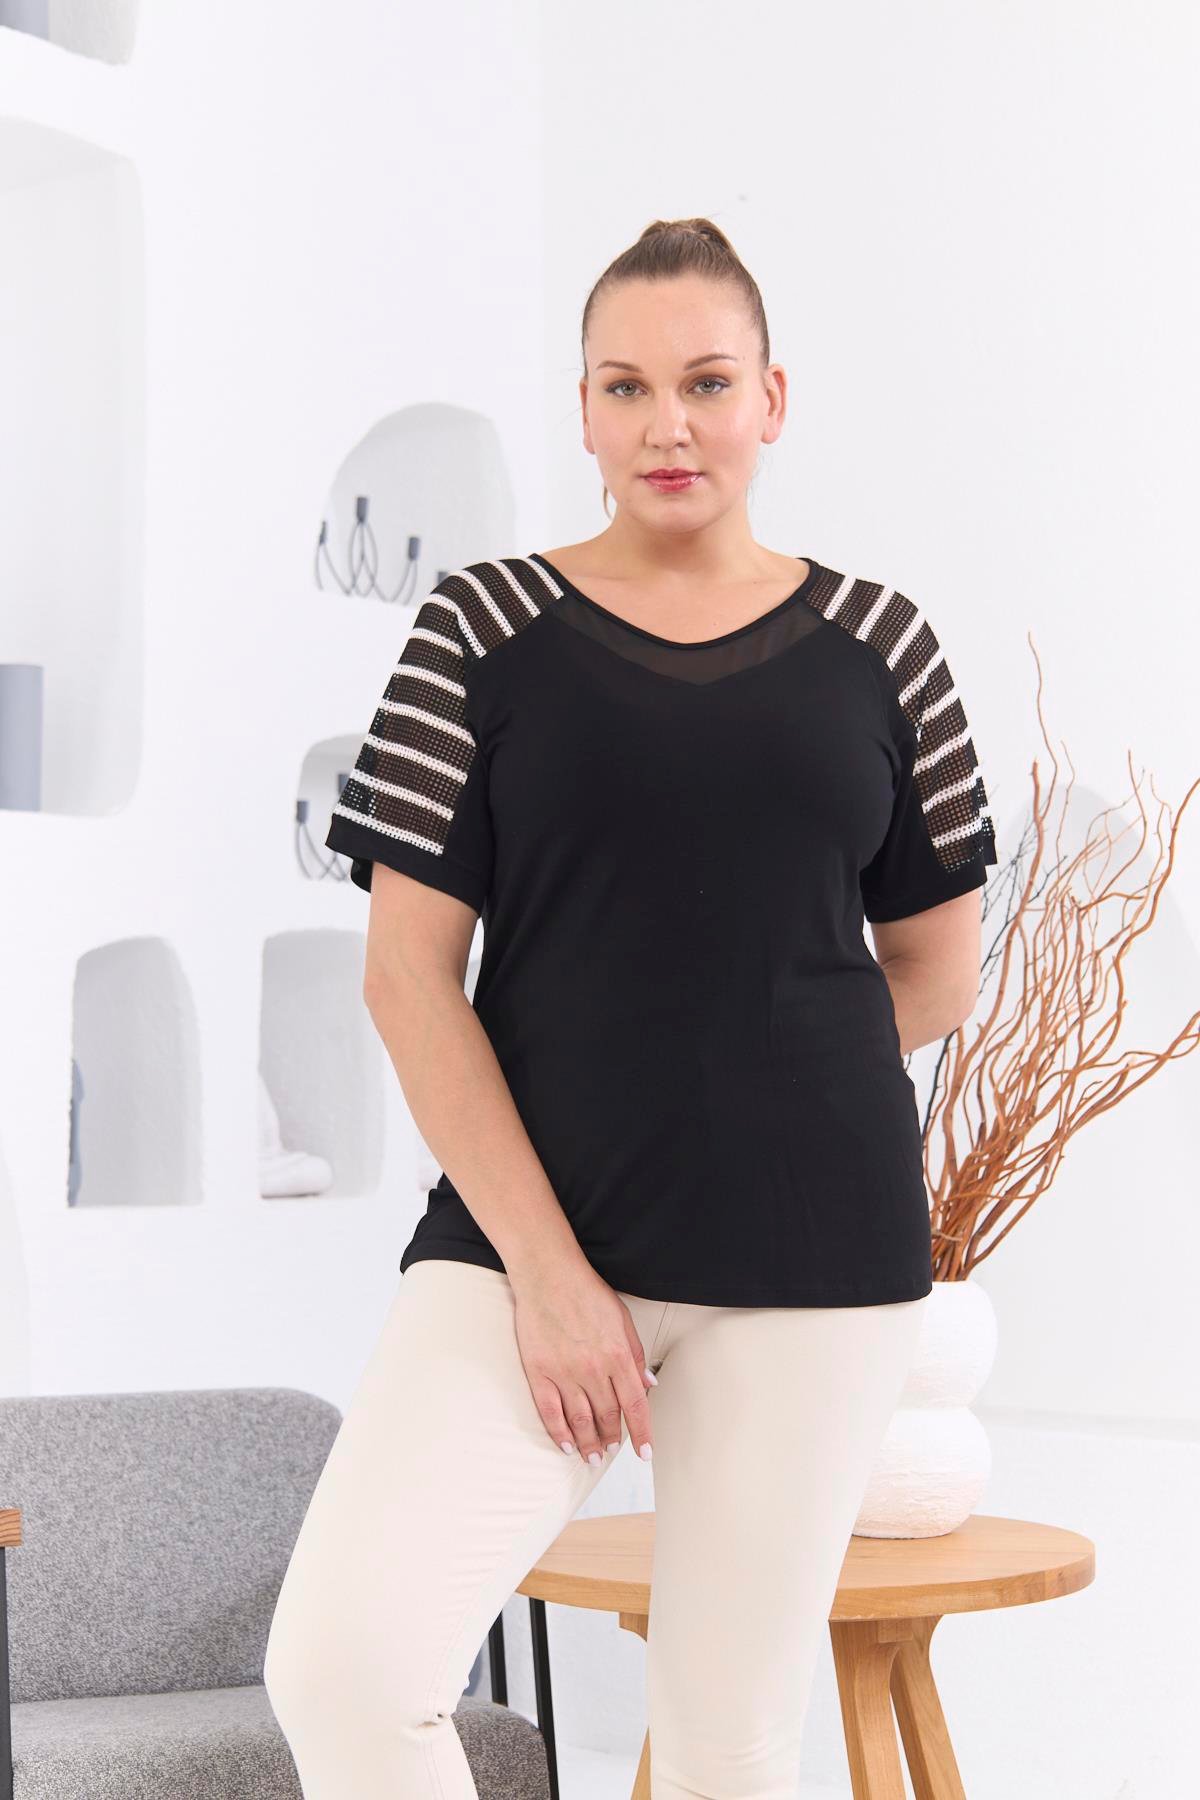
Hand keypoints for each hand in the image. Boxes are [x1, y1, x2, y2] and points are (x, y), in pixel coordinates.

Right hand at [512, 1265, 655, 1464]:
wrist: (548, 1274)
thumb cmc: (586, 1292)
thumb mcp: (623, 1319)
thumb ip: (636, 1354)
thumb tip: (648, 1385)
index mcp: (618, 1355)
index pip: (635, 1406)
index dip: (642, 1434)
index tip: (645, 1453)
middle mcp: (594, 1369)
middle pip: (607, 1416)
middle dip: (613, 1439)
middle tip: (613, 1450)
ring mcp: (564, 1372)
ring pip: (580, 1420)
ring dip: (589, 1444)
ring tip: (593, 1457)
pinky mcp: (539, 1372)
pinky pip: (550, 1412)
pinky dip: (559, 1433)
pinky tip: (566, 1445)